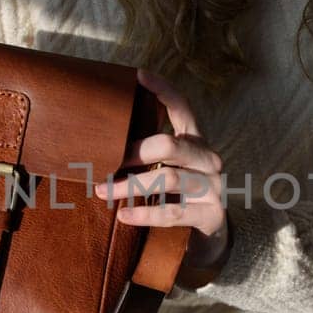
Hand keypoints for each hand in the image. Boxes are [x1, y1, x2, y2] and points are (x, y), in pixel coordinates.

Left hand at [95, 68, 228, 268]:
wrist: (208, 237)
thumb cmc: (178, 197)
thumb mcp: (168, 168)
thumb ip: (148, 154)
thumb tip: (99, 141)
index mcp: (195, 141)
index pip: (182, 107)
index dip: (163, 90)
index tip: (138, 76)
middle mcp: (207, 159)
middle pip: (169, 145)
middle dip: (134, 152)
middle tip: (106, 161)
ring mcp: (212, 186)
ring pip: (168, 178)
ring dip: (131, 185)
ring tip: (103, 191)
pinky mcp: (210, 213)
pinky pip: (173, 212)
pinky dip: (144, 213)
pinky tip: (123, 215)